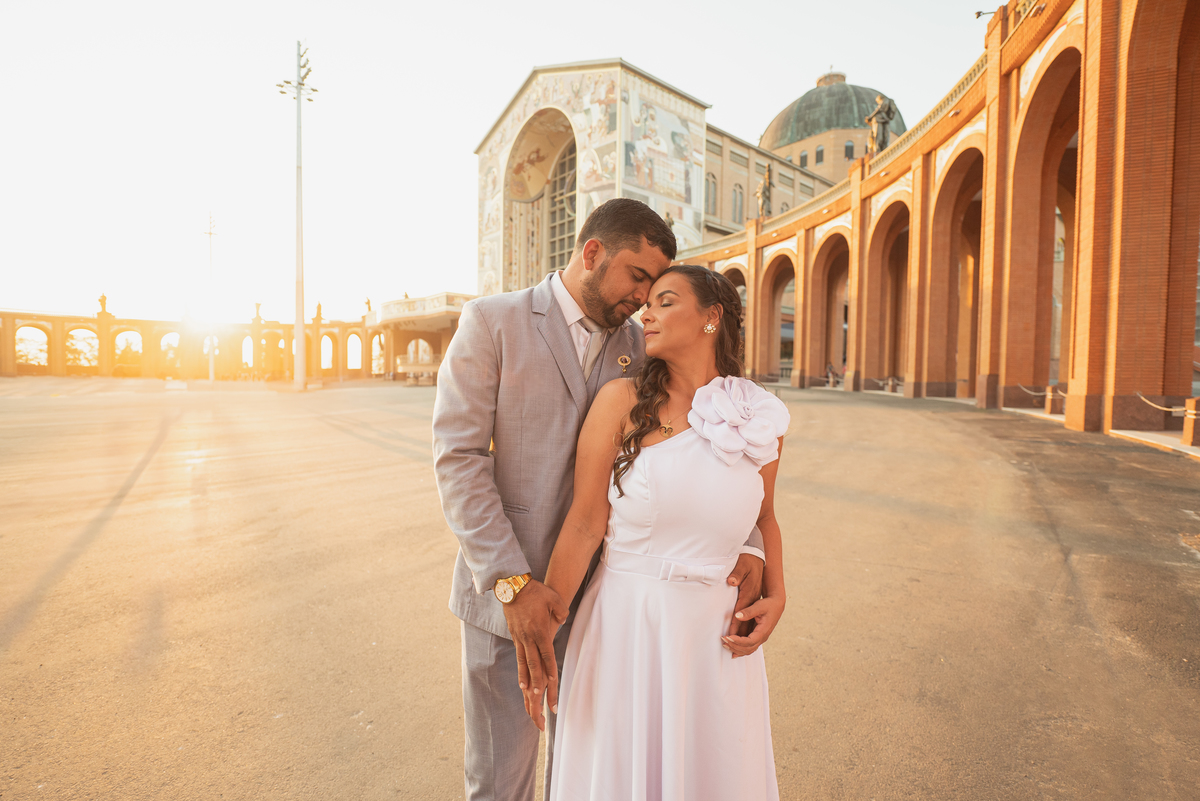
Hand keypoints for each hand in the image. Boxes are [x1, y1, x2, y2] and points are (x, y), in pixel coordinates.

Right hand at [502, 580, 567, 730]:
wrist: (512, 585)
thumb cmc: (535, 591)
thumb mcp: (554, 598)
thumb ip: (561, 612)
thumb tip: (563, 621)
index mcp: (539, 632)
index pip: (547, 660)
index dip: (551, 678)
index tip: (554, 692)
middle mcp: (528, 640)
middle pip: (535, 671)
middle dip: (539, 693)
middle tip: (542, 711)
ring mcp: (520, 641)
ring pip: (525, 669)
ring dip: (528, 689)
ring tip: (531, 705)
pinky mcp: (516, 639)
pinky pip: (520, 661)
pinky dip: (522, 675)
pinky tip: (523, 688)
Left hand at [721, 593, 784, 656]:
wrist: (776, 605)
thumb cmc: (769, 605)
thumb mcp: (759, 606)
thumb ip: (748, 612)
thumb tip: (737, 616)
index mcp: (763, 631)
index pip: (750, 641)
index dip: (738, 641)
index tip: (728, 637)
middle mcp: (763, 637)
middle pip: (748, 648)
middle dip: (735, 646)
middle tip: (723, 640)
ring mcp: (760, 639)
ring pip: (748, 650)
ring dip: (736, 649)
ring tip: (725, 644)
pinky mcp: (757, 637)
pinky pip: (749, 648)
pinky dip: (740, 650)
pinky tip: (732, 650)